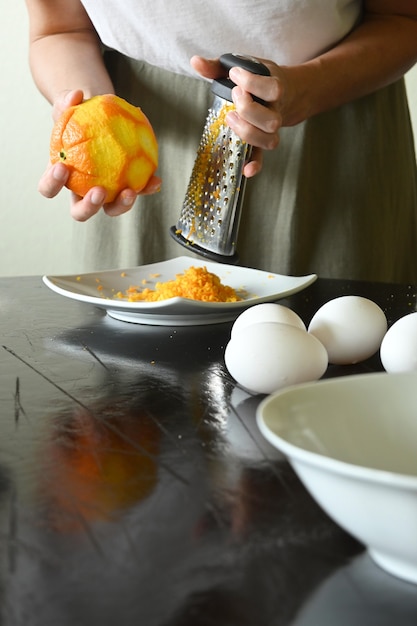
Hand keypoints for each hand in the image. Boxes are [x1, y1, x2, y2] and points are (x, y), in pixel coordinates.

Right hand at [39, 89, 160, 220]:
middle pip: (80, 211)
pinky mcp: (125, 187)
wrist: (100, 116)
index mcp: (62, 176)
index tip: (62, 168)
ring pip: (110, 208)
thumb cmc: (79, 114)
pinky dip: (146, 188)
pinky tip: (155, 180)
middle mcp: (82, 190)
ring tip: (130, 191)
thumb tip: (75, 95)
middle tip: (98, 191)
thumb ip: (67, 101)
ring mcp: (106, 192)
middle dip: (88, 207)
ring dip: (120, 205)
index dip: (52, 184)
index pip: (49, 187)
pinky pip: (137, 191)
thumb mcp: (69, 104)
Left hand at [190, 55, 285, 176]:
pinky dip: (255, 164)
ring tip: (231, 118)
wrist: (289, 93)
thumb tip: (195, 62)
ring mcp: (271, 129)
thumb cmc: (261, 80)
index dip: (252, 83)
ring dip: (248, 132)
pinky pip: (263, 157)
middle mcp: (277, 111)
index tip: (235, 74)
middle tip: (234, 96)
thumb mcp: (244, 67)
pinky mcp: (263, 142)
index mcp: (275, 89)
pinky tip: (245, 169)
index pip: (273, 89)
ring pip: (269, 139)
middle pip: (270, 120)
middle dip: (248, 109)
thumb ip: (218, 66)